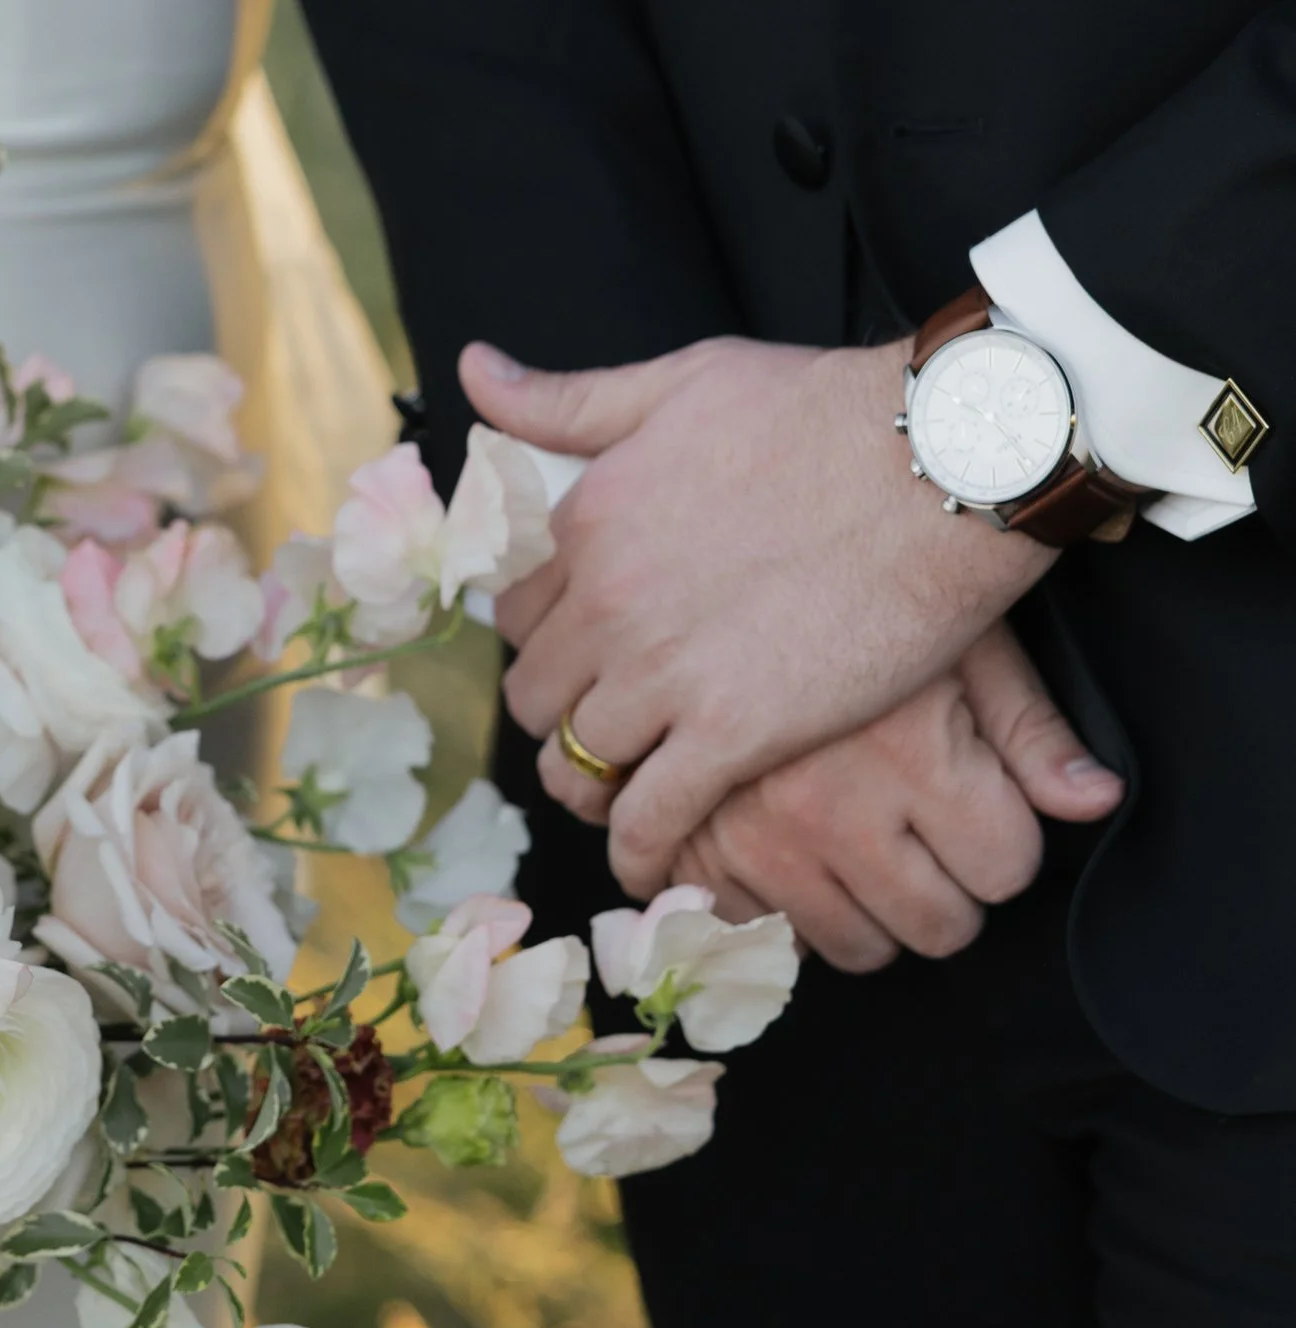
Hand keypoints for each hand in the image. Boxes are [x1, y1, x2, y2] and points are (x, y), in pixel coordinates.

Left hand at [468, 336, 1058, 896]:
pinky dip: (639, 851)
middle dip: (560, 717)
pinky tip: (652, 865)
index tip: (577, 658)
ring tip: (621, 799)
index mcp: (584, 523)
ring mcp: (662, 674)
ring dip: (590, 787)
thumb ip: (567, 399)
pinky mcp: (730, 734)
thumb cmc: (824, 410)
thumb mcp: (680, 381)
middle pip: (535, 696)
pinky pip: (647, 818)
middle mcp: (604, 604)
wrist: (942, 464)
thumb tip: (473, 373)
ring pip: (575, 763)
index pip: (515, 614)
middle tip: (602, 731)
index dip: (544, 641)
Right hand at [668, 624, 1122, 970]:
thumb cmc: (858, 595)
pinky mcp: (697, 849)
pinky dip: (784, 910)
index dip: (1004, 843)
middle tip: (926, 839)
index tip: (978, 809)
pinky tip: (792, 859)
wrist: (712, 560)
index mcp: (913, 755)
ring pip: (858, 949)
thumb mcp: (961, 640)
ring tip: (864, 852)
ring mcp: (757, 838)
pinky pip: (766, 934)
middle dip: (950, 891)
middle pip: (940, 927)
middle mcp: (833, 810)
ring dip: (874, 914)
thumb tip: (1095, 801)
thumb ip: (1032, 731)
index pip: (1006, 871)